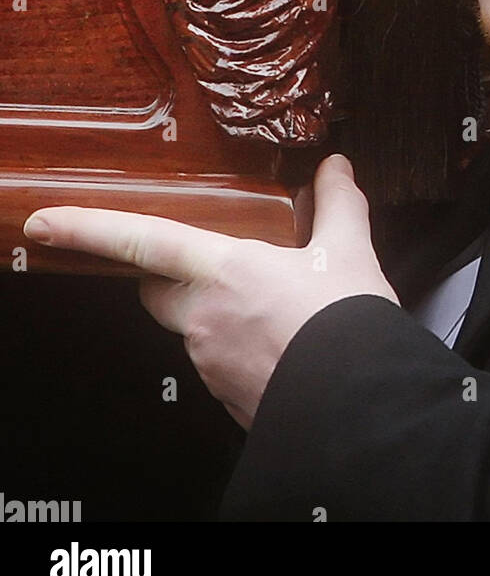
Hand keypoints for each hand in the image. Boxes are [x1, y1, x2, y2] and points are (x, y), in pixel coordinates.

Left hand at [22, 154, 397, 428]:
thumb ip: (337, 203)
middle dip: (171, 273)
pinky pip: (216, 360)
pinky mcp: (226, 396)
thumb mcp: (349, 251)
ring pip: (191, 326)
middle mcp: (203, 318)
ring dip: (215, 310)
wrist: (360, 408)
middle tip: (211, 259)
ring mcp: (209, 363)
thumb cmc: (347, 329)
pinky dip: (238, 344)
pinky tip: (280, 339)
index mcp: (223, 272)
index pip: (140, 242)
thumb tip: (336, 167)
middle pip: (157, 289)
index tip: (44, 223)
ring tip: (274, 304)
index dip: (88, 228)